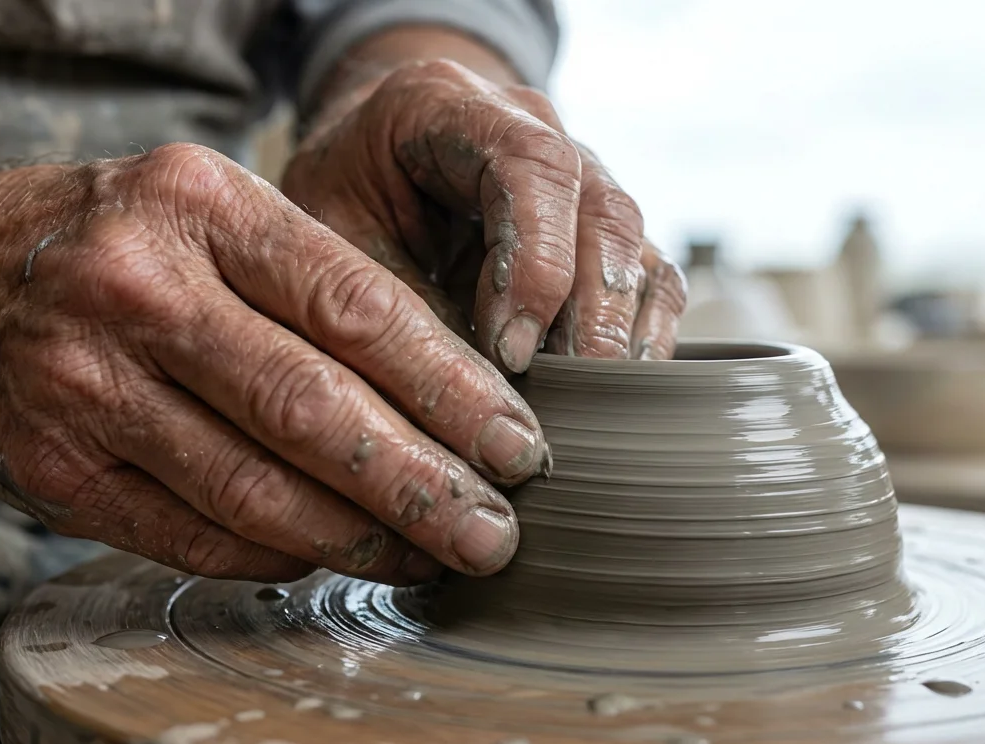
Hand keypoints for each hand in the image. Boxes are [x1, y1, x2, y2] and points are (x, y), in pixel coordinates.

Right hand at [0, 143, 549, 582]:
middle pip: (314, 409)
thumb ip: (320, 286)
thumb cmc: (120, 243)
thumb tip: (456, 398)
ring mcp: (86, 385)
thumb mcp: (216, 215)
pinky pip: (196, 537)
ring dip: (361, 538)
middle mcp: (140, 290)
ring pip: (257, 490)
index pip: (358, 308)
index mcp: (204, 207)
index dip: (453, 389)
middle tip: (495, 533)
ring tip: (432, 556)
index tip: (519, 445)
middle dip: (423, 484)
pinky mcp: (55, 472)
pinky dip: (279, 556)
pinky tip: (334, 556)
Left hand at [281, 59, 686, 371]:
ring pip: (633, 243)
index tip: (512, 345)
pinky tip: (622, 384)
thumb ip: (395, 299)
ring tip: (601, 395)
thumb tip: (465, 396)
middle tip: (572, 384)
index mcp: (455, 106)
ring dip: (624, 326)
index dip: (536, 259)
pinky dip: (644, 331)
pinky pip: (649, 275)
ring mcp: (580, 178)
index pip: (532, 165)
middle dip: (593, 309)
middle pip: (601, 209)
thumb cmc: (349, 189)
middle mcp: (537, 131)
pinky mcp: (601, 233)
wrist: (371, 152)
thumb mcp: (335, 234)